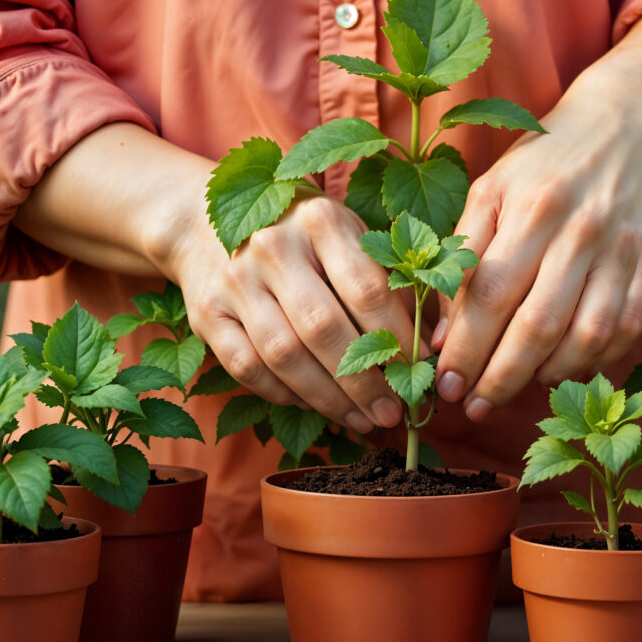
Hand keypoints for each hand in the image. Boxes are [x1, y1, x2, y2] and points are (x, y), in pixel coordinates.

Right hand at [166, 189, 410, 432]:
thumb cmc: (302, 238)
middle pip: (324, 327)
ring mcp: (235, 281)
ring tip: (361, 420)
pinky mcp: (207, 314)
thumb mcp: (349, 236)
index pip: (367, 289)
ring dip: (328, 398)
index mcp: (321, 221)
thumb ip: (392, 280)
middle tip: (392, 412)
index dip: (397, 338)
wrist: (205, 223)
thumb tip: (435, 341)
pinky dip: (282, 395)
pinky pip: (247, 368)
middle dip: (364, 380)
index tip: (420, 373)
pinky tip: (313, 406)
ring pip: (284, 354)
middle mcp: (273, 247)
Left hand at [431, 63, 641, 420]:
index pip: (490, 294)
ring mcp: (622, 249)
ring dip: (546, 376)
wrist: (628, 126)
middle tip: (473, 407)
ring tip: (514, 390)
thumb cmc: (544, 164)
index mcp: (531, 208)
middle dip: (500, 377)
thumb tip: (444, 333)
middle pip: (537, 324)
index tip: (446, 384)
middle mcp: (579, 230)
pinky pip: (624, 329)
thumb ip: (464, 255)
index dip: (466, 348)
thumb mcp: (491, 189)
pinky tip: (561, 370)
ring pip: (586, 335)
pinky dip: (592, 362)